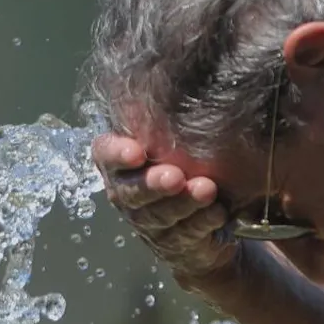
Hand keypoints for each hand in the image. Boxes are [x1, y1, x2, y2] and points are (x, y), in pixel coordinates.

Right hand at [92, 133, 237, 284]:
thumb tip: (182, 79)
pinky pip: (184, 235)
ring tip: (206, 190)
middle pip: (131, 192)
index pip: (106, 154)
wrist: (201, 219)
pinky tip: (218, 211)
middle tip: (174, 177)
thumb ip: (167, 126)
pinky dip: (202, 222)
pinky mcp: (171, 244)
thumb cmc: (182, 168)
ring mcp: (147, 223)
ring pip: (159, 215)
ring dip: (184, 202)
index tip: (136, 151)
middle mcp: (127, 193)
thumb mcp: (171, 145)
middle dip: (153, 184)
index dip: (117, 154)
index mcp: (120, 164)